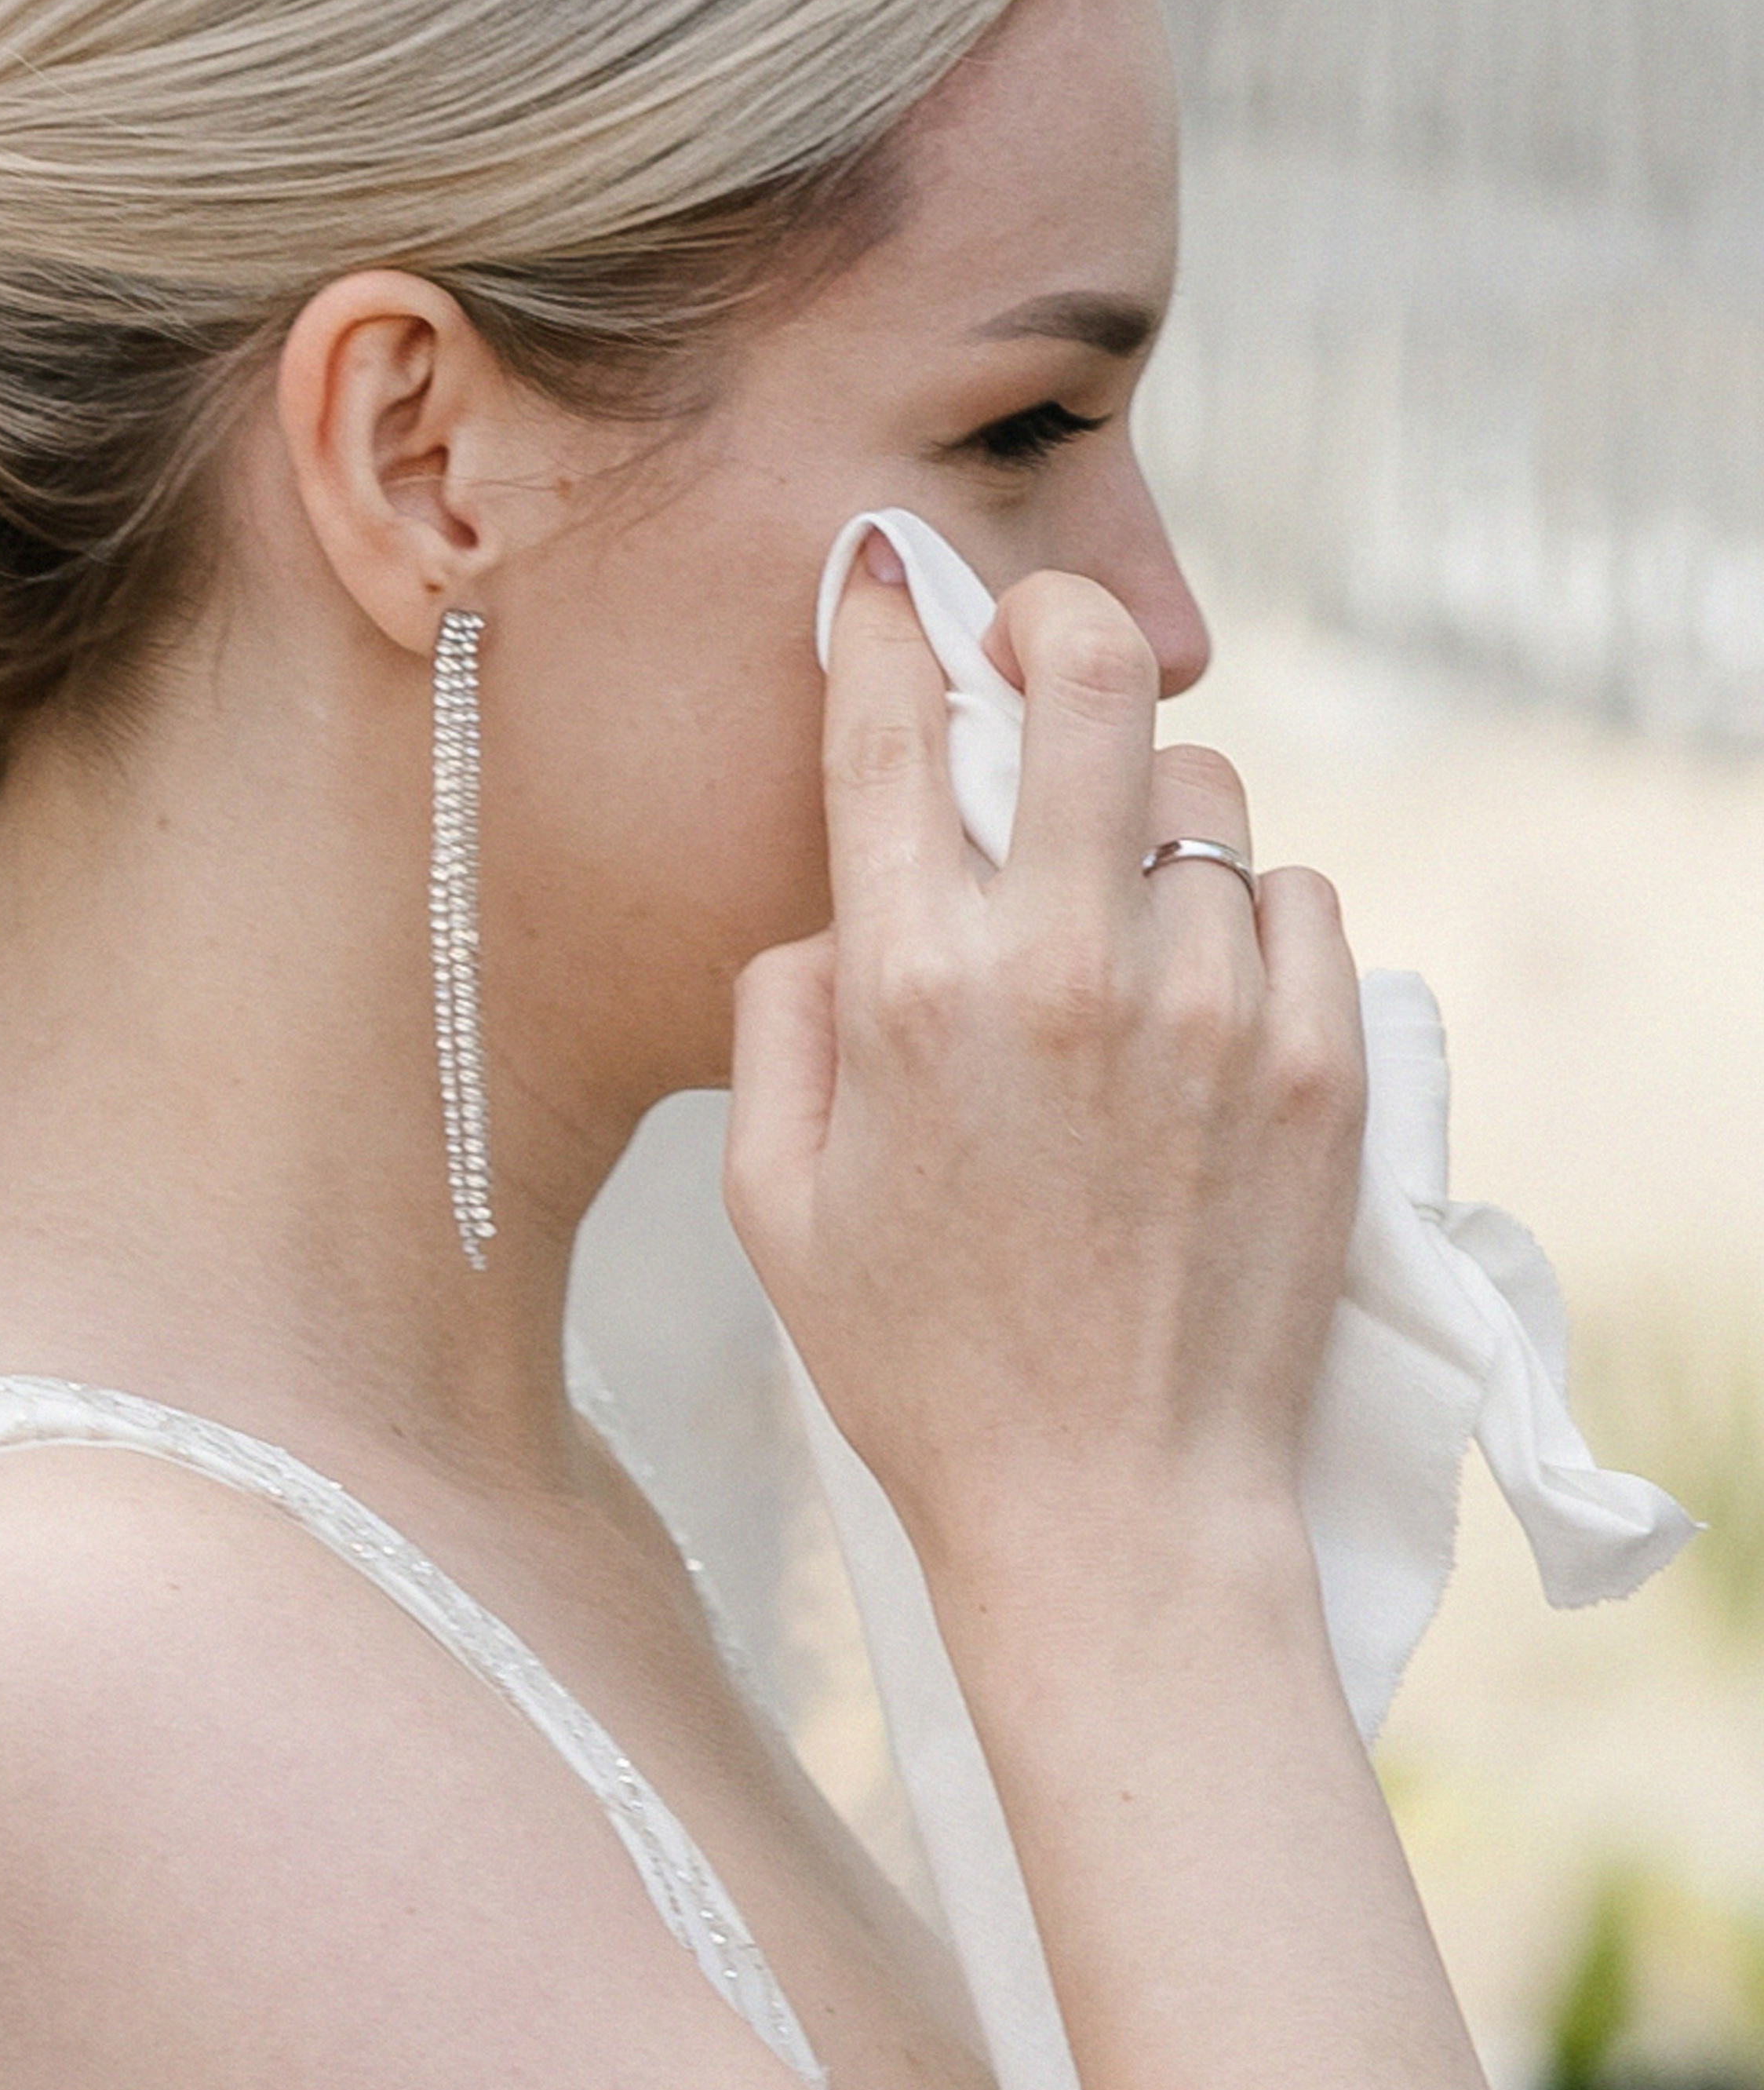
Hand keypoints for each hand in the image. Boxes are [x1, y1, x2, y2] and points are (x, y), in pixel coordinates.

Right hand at [726, 546, 1366, 1563]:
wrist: (1116, 1511)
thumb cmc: (924, 1371)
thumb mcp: (771, 1207)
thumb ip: (781, 1019)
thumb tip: (842, 905)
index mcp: (912, 994)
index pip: (899, 730)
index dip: (885, 621)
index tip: (884, 578)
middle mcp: (1069, 972)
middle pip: (1092, 680)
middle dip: (1055, 622)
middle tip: (1040, 646)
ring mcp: (1210, 1011)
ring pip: (1207, 795)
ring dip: (1155, 819)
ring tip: (1126, 913)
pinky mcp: (1318, 1066)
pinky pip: (1298, 900)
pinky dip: (1248, 920)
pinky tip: (1201, 1000)